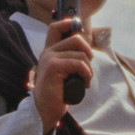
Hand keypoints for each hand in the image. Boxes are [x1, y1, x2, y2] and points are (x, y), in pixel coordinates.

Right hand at [31, 18, 92, 134]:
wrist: (46, 111)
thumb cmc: (58, 93)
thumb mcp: (65, 72)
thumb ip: (70, 59)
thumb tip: (86, 46)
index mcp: (49, 52)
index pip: (55, 27)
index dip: (68, 23)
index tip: (79, 29)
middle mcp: (47, 52)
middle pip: (76, 38)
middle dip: (88, 52)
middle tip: (87, 67)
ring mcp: (49, 58)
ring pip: (80, 53)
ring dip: (88, 69)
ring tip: (85, 80)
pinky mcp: (53, 67)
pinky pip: (79, 64)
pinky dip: (86, 74)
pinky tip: (84, 84)